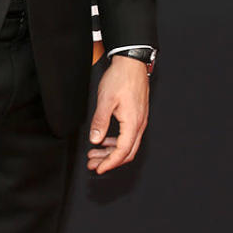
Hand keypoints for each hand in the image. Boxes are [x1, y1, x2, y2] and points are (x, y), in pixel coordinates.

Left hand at [87, 55, 148, 173]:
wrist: (132, 63)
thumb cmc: (121, 78)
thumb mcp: (106, 100)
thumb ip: (100, 121)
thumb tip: (95, 139)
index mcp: (133, 123)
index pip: (122, 151)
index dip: (110, 163)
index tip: (98, 169)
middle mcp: (139, 124)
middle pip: (127, 152)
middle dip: (109, 161)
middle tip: (93, 164)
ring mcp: (139, 120)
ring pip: (127, 145)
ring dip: (111, 152)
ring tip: (94, 154)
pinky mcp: (137, 116)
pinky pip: (128, 136)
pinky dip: (116, 143)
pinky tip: (104, 141)